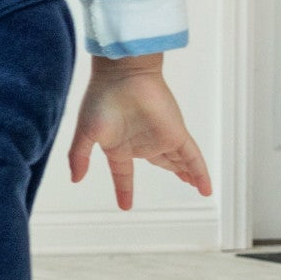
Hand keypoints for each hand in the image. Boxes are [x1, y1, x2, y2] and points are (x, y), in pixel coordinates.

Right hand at [66, 56, 212, 210]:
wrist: (123, 74)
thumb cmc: (101, 98)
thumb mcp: (85, 132)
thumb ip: (79, 156)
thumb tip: (75, 179)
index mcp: (119, 146)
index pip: (123, 173)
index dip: (123, 189)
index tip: (125, 204)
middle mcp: (141, 144)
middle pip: (160, 163)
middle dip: (170, 171)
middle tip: (181, 181)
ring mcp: (160, 139)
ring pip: (177, 162)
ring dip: (186, 173)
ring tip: (195, 184)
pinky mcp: (176, 135)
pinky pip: (192, 159)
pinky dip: (199, 173)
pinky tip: (205, 188)